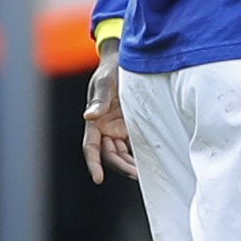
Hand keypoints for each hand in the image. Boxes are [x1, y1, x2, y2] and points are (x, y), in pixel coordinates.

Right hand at [82, 46, 136, 182]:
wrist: (125, 62)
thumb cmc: (110, 71)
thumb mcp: (105, 83)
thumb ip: (99, 100)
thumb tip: (89, 116)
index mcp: (94, 122)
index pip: (90, 148)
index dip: (93, 163)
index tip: (98, 178)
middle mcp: (104, 129)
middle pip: (109, 155)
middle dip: (121, 166)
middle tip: (136, 175)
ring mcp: (118, 129)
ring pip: (122, 154)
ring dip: (131, 164)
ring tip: (145, 173)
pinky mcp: (132, 126)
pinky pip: (134, 145)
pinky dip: (139, 155)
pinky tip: (151, 162)